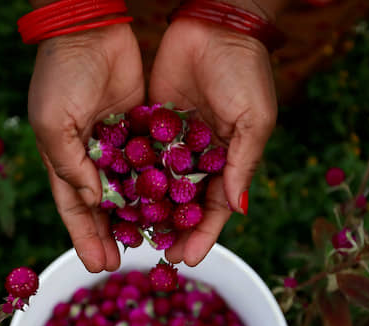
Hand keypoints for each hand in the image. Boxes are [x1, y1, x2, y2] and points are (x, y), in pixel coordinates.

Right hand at [28, 24, 144, 272]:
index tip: (98, 265)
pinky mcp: (142, 126)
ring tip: (153, 242)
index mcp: (63, 158)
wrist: (91, 27)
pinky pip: (151, 162)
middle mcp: (91, 156)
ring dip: (139, 216)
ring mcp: (118, 142)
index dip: (86, 238)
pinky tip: (170, 205)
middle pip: (104, 206)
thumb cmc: (62, 75)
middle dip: (113, 235)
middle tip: (126, 264)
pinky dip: (158, 184)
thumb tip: (92, 201)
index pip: (74, 209)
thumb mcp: (54, 123)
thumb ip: (70, 165)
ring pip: (130, 188)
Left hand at [149, 18, 276, 265]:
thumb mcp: (253, 120)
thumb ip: (241, 164)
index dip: (202, 235)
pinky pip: (139, 156)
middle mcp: (199, 156)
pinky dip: (129, 177)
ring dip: (147, 212)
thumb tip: (235, 210)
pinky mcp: (151, 122)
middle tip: (153, 256)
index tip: (186, 259)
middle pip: (183, 204)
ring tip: (130, 237)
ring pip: (158, 186)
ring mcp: (173, 141)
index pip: (214, 207)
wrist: (215, 22)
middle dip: (171, 231)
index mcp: (228, 159)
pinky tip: (115, 199)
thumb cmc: (244, 70)